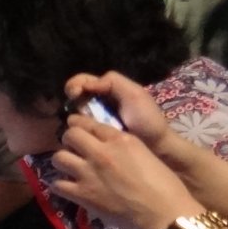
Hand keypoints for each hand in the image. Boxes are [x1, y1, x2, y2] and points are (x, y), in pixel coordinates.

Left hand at [53, 118, 204, 228]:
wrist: (164, 214)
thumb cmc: (164, 185)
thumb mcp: (144, 154)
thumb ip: (122, 147)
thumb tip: (107, 147)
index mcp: (121, 139)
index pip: (89, 123)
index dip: (80, 124)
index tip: (77, 128)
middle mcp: (101, 152)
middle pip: (70, 135)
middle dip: (69, 141)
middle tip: (74, 150)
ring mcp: (89, 173)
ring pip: (58, 158)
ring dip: (62, 162)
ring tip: (70, 168)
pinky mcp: (82, 195)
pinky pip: (57, 185)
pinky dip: (61, 186)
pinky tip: (69, 188)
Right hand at [62, 71, 197, 168]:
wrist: (156, 147)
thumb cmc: (148, 120)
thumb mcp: (134, 94)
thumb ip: (113, 82)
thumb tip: (86, 85)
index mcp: (108, 90)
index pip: (83, 81)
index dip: (75, 84)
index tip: (77, 93)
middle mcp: (97, 104)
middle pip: (74, 95)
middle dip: (71, 98)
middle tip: (75, 105)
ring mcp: (93, 121)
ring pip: (73, 113)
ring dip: (72, 115)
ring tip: (77, 122)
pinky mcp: (92, 138)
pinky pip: (77, 130)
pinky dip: (74, 130)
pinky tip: (77, 133)